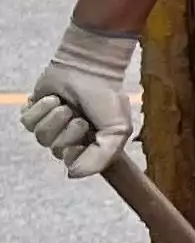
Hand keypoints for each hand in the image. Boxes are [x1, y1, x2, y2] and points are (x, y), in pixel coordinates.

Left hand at [22, 22, 135, 179]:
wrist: (89, 68)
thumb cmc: (106, 98)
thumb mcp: (117, 131)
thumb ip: (101, 158)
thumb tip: (71, 174)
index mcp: (89, 146)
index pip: (73, 165)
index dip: (76, 153)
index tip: (86, 140)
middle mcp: (67, 138)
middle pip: (55, 150)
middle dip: (68, 132)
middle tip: (80, 117)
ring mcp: (50, 125)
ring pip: (40, 137)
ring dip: (55, 119)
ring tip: (67, 105)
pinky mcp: (34, 112)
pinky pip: (28, 122)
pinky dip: (41, 109)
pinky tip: (54, 99)